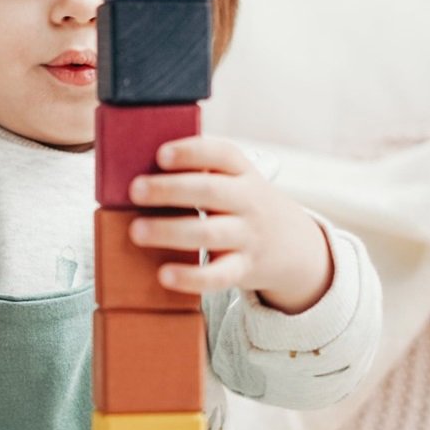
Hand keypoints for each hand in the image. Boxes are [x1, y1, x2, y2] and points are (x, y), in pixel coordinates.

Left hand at [128, 136, 334, 312]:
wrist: (294, 245)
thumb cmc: (245, 207)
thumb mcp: (236, 182)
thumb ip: (200, 173)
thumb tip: (140, 171)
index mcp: (243, 173)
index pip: (222, 154)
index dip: (192, 152)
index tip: (161, 154)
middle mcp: (248, 201)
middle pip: (211, 190)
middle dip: (170, 189)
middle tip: (135, 190)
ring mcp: (248, 236)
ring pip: (210, 232)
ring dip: (170, 231)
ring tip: (136, 231)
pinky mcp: (244, 268)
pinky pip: (219, 275)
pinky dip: (191, 277)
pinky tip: (164, 275)